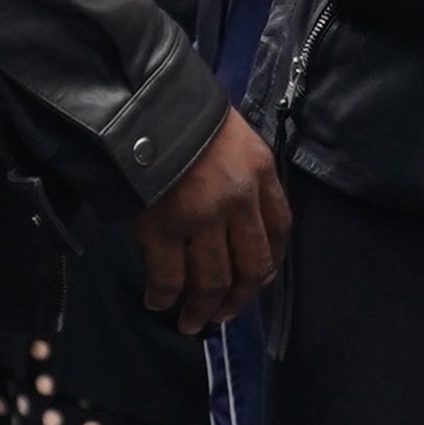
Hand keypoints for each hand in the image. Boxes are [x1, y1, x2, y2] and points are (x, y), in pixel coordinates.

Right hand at [131, 109, 290, 335]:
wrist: (144, 100)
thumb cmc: (186, 112)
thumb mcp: (234, 135)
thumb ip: (243, 174)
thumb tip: (237, 217)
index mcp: (262, 174)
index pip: (279, 232)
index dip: (268, 264)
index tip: (255, 281)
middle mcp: (239, 201)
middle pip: (250, 267)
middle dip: (238, 300)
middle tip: (224, 316)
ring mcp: (202, 217)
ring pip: (213, 281)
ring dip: (203, 309)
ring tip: (191, 323)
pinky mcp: (163, 226)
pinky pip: (169, 277)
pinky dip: (165, 296)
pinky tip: (158, 302)